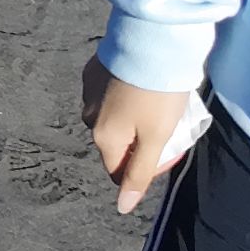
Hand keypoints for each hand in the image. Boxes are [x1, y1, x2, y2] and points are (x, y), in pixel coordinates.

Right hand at [86, 55, 191, 214]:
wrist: (149, 44)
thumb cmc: (157, 95)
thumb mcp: (157, 139)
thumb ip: (139, 173)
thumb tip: (122, 207)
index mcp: (103, 137)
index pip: (118, 170)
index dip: (141, 168)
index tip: (162, 152)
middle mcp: (88, 117)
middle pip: (113, 143)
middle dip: (133, 142)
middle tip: (160, 127)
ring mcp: (86, 92)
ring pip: (108, 117)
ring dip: (126, 118)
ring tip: (149, 103)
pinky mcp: (90, 72)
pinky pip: (104, 94)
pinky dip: (119, 96)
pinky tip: (135, 85)